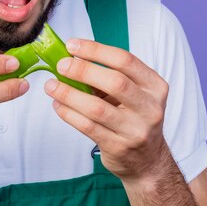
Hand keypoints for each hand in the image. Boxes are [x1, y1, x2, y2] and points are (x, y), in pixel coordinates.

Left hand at [44, 38, 169, 181]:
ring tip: (51, 86)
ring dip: (69, 94)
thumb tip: (71, 57)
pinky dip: (68, 113)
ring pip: (97, 108)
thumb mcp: (132, 94)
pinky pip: (88, 127)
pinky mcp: (119, 147)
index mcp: (155, 86)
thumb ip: (108, 76)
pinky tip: (58, 105)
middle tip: (61, 65)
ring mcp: (136, 130)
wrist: (147, 160)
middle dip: (83, 70)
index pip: (125, 60)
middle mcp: (150, 107)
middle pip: (115, 82)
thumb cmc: (133, 118)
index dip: (96, 50)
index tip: (72, 45)